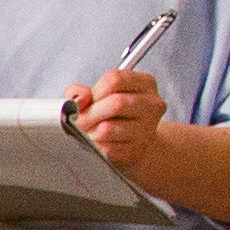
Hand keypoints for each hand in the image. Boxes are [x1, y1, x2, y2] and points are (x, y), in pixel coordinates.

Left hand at [66, 66, 180, 176]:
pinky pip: (106, 148)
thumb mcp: (98, 94)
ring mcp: (147, 129)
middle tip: (78, 120)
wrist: (131, 143)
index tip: (85, 101)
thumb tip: (78, 98)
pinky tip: (97, 143)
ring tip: (88, 131)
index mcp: (145, 83)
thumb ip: (81, 92)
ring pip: (108, 129)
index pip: (114, 79)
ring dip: (90, 132)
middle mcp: (151, 105)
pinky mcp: (136, 150)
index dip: (93, 92)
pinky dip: (95, 146)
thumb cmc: (112, 115)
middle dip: (89, 113)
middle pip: (115, 103)